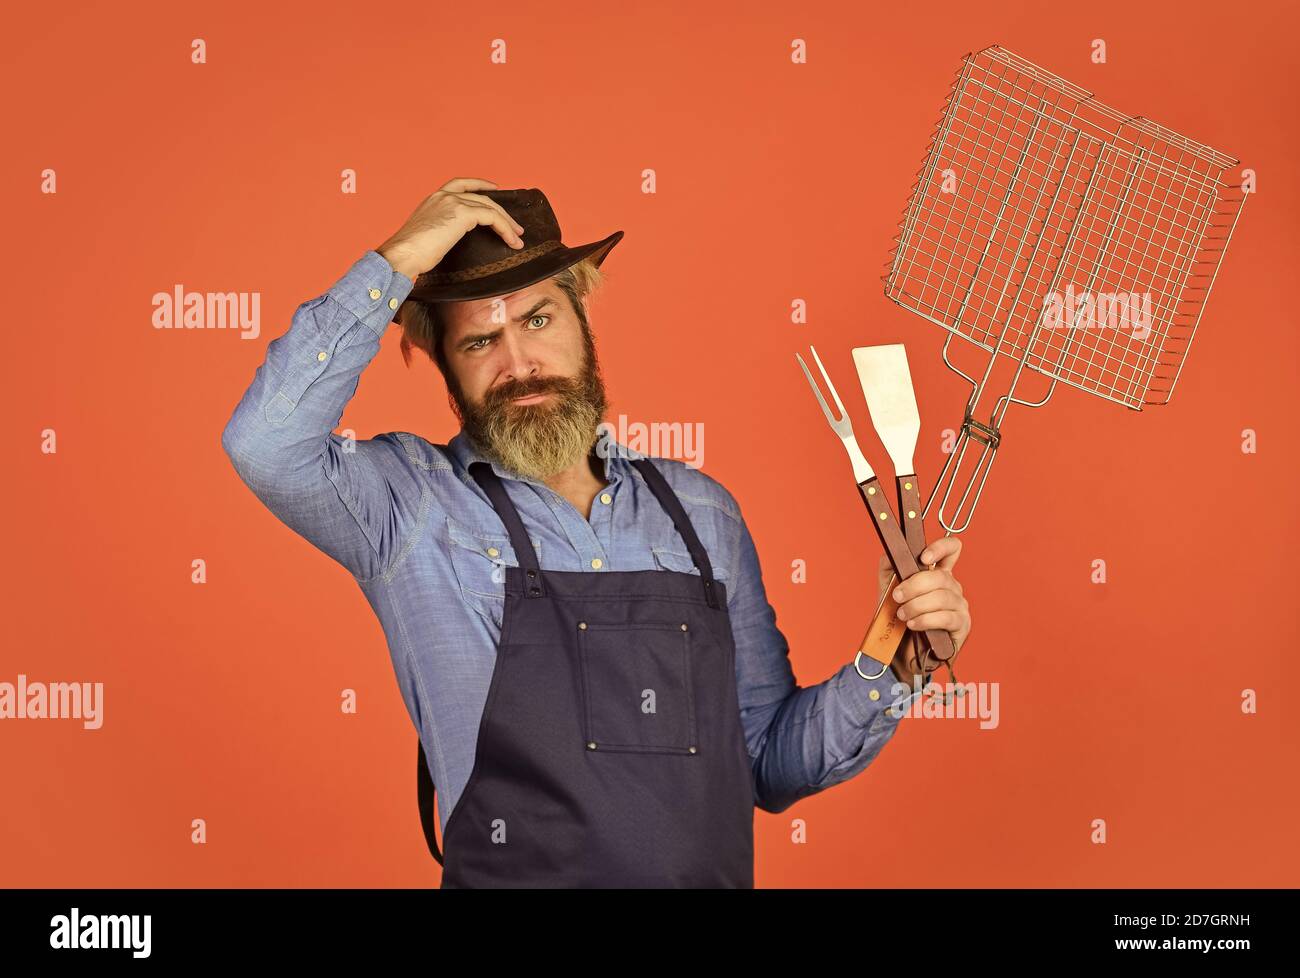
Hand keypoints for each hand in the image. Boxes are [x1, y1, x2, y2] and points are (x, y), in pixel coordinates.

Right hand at [376, 177, 526, 279]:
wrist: (402, 254)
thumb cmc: (410, 253)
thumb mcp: (426, 235)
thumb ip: (440, 230)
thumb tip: (448, 240)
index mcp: (433, 199)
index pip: (460, 184)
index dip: (480, 184)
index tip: (494, 188)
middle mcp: (444, 195)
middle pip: (481, 196)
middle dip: (501, 210)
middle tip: (514, 226)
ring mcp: (453, 202)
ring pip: (489, 206)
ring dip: (507, 222)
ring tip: (517, 236)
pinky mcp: (462, 213)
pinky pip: (492, 217)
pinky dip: (505, 228)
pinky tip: (511, 240)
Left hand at [877, 537, 970, 681]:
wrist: (900, 652)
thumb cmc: (897, 619)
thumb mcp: (888, 589)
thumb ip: (890, 568)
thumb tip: (891, 553)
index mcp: (938, 574)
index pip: (952, 549)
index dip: (941, 547)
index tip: (923, 557)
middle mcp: (952, 587)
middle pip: (940, 576)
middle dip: (914, 585)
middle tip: (897, 596)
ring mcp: (960, 606)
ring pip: (942, 597)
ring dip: (916, 605)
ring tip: (902, 615)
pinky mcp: (962, 626)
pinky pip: (946, 617)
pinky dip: (925, 620)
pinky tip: (913, 624)